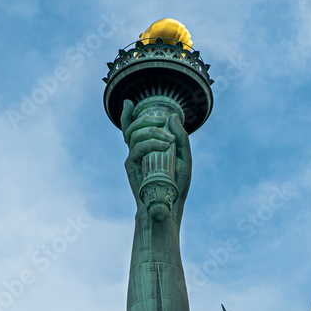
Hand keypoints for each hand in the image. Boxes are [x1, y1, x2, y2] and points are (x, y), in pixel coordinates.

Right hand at [120, 98, 191, 214]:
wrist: (168, 207)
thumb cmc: (176, 186)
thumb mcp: (185, 160)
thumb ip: (181, 139)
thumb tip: (173, 117)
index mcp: (147, 148)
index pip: (132, 128)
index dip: (126, 114)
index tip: (128, 103)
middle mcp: (137, 151)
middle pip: (132, 127)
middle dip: (146, 119)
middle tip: (162, 120)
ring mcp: (133, 158)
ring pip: (133, 134)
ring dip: (151, 131)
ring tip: (168, 139)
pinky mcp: (131, 166)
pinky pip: (136, 149)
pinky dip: (150, 143)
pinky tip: (164, 145)